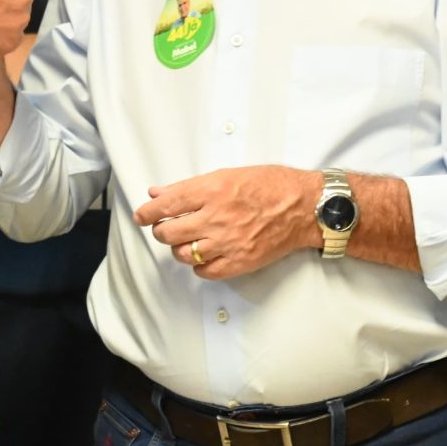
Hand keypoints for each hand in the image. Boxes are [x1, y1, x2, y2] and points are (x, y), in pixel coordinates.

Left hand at [133, 166, 320, 279]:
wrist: (304, 207)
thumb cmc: (272, 185)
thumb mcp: (229, 174)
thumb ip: (191, 186)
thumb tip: (159, 193)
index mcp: (212, 190)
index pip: (166, 205)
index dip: (147, 213)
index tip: (141, 216)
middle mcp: (216, 217)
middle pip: (168, 233)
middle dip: (161, 230)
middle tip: (166, 227)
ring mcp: (227, 242)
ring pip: (183, 254)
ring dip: (180, 248)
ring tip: (188, 241)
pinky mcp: (238, 262)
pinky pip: (205, 271)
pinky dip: (200, 265)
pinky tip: (206, 255)